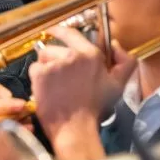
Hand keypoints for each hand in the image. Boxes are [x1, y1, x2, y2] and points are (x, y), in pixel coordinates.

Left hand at [29, 26, 135, 142]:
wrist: (75, 128)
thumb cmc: (96, 108)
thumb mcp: (118, 85)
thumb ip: (125, 62)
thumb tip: (114, 43)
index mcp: (91, 55)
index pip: (71, 34)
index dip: (60, 31)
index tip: (53, 31)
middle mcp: (72, 56)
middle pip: (55, 48)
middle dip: (54, 59)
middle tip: (62, 79)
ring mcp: (55, 64)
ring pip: (43, 58)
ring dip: (45, 69)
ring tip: (54, 86)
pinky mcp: (40, 74)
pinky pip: (34, 69)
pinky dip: (37, 79)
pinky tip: (46, 90)